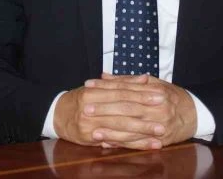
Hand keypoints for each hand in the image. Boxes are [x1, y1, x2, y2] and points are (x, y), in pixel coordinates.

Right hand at [53, 74, 167, 149]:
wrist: (56, 115)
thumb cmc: (80, 99)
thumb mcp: (97, 87)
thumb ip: (121, 83)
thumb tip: (145, 78)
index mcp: (94, 92)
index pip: (122, 92)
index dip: (142, 93)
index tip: (160, 94)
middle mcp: (91, 107)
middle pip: (123, 109)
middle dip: (146, 110)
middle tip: (166, 110)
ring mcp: (91, 125)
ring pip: (122, 127)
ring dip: (143, 130)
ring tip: (161, 131)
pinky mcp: (91, 139)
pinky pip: (117, 142)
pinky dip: (135, 144)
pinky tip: (150, 145)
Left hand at [92, 74, 197, 147]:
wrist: (196, 113)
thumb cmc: (172, 96)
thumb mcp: (154, 83)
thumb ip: (128, 80)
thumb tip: (104, 76)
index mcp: (155, 91)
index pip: (125, 89)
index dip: (106, 88)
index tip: (89, 87)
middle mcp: (158, 108)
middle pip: (127, 109)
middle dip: (105, 110)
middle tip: (86, 109)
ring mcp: (160, 126)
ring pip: (131, 129)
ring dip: (111, 132)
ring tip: (93, 132)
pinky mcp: (161, 141)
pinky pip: (138, 143)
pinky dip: (123, 144)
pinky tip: (108, 144)